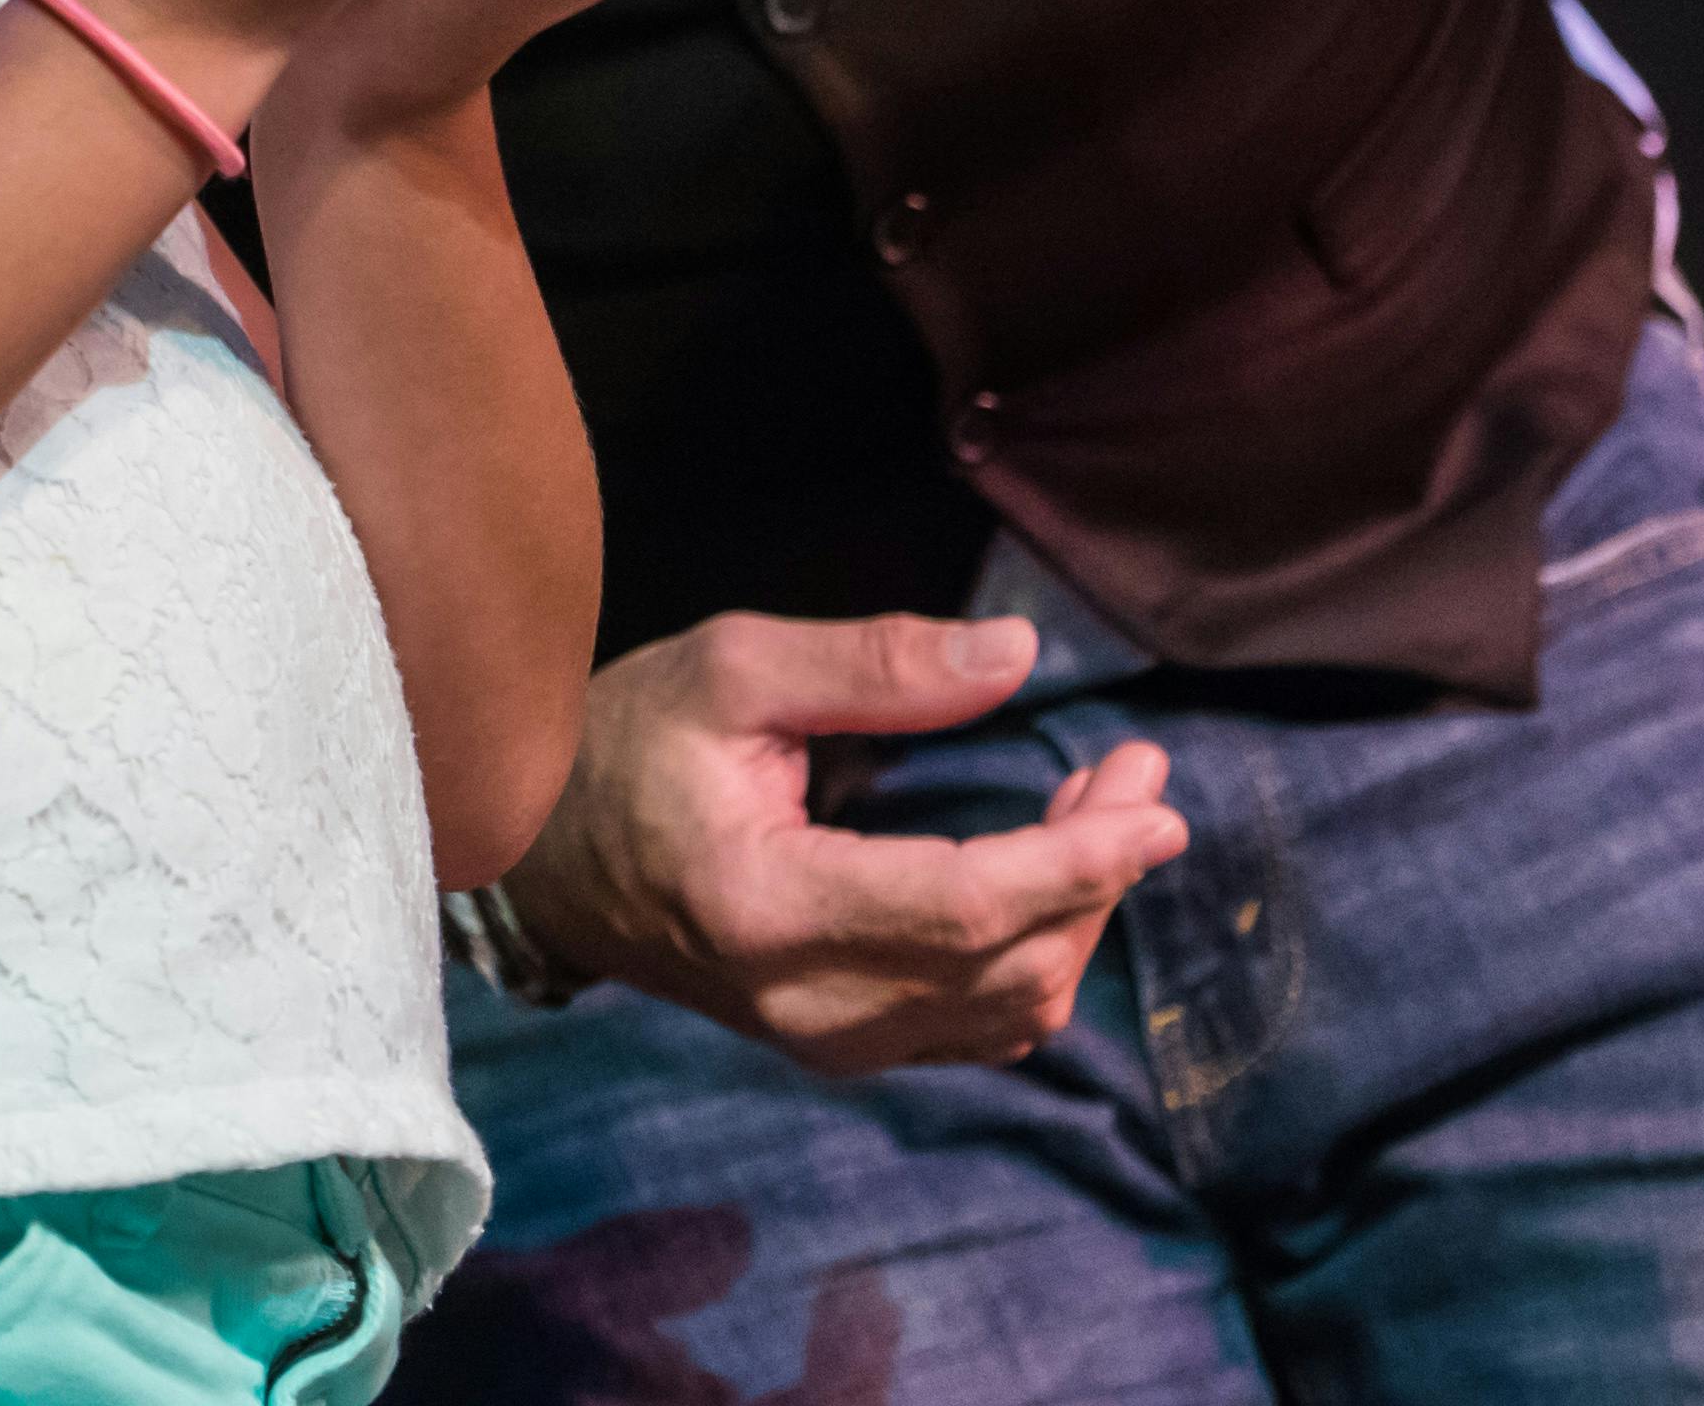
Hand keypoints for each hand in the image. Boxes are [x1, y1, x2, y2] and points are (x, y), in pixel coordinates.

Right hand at [489, 611, 1188, 1071]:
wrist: (546, 856)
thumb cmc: (629, 742)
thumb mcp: (735, 668)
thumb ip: (878, 666)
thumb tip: (1017, 657)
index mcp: (771, 907)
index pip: (967, 908)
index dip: (1078, 861)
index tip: (1157, 802)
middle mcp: (807, 1002)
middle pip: (1008, 966)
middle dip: (1098, 873)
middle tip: (1139, 774)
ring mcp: (825, 1041)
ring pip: (1008, 1010)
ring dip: (1077, 915)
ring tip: (1103, 810)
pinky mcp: (840, 1046)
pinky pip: (978, 1028)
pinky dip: (1037, 955)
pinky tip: (1050, 877)